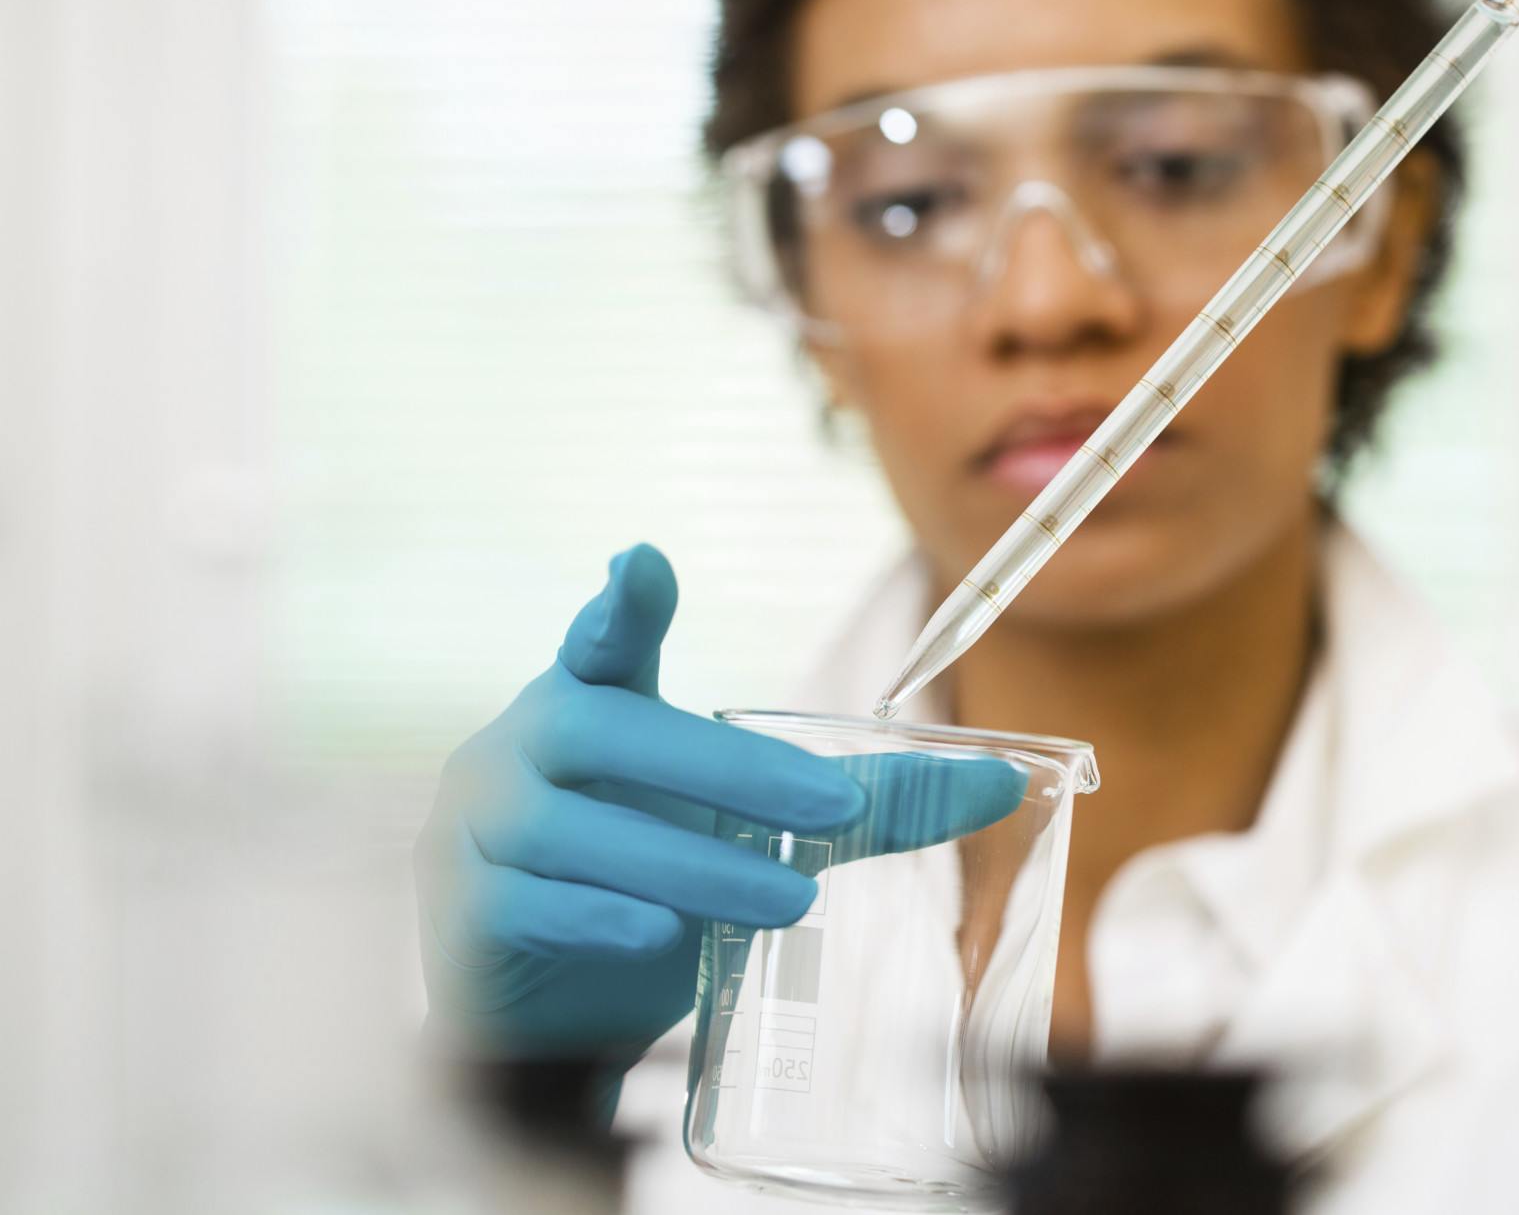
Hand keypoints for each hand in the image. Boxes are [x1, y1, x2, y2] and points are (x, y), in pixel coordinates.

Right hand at [413, 545, 1024, 1088]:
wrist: (556, 1011)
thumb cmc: (655, 883)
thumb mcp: (758, 831)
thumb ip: (866, 805)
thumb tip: (1003, 785)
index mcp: (591, 708)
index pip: (599, 643)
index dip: (621, 606)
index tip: (644, 563)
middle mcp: (520, 752)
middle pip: (604, 731)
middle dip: (723, 769)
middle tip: (830, 805)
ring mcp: (476, 832)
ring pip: (573, 831)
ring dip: (689, 863)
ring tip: (789, 897)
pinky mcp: (461, 914)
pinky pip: (526, 905)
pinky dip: (600, 919)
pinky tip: (661, 937)